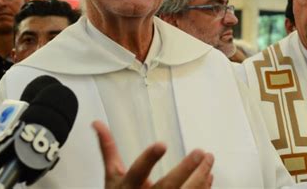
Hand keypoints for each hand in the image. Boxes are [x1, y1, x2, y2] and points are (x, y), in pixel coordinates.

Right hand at [92, 121, 213, 188]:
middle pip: (168, 186)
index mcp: (128, 187)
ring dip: (200, 177)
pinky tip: (209, 175)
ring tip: (209, 159)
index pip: (138, 172)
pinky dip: (203, 188)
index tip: (162, 144)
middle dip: (185, 169)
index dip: (149, 159)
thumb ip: (108, 149)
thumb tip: (97, 124)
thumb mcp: (111, 175)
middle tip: (200, 152)